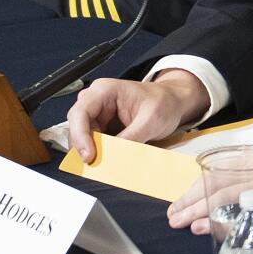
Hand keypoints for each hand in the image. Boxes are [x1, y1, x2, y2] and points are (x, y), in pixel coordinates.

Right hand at [65, 70, 209, 162]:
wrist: (173, 102)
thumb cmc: (164, 102)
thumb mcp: (151, 120)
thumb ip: (132, 138)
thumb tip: (115, 157)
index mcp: (105, 90)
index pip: (81, 112)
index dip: (80, 135)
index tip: (89, 155)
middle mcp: (97, 100)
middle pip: (78, 126)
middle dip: (86, 145)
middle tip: (97, 163)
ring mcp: (99, 113)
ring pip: (85, 136)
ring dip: (94, 150)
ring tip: (107, 161)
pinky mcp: (103, 126)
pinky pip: (94, 141)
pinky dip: (100, 151)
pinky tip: (109, 158)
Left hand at [165, 144, 252, 233]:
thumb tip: (235, 194)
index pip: (220, 170)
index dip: (197, 186)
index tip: (181, 200)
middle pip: (216, 182)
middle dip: (190, 199)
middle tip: (172, 215)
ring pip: (224, 194)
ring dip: (198, 209)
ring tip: (181, 222)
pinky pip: (245, 210)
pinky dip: (222, 218)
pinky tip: (208, 225)